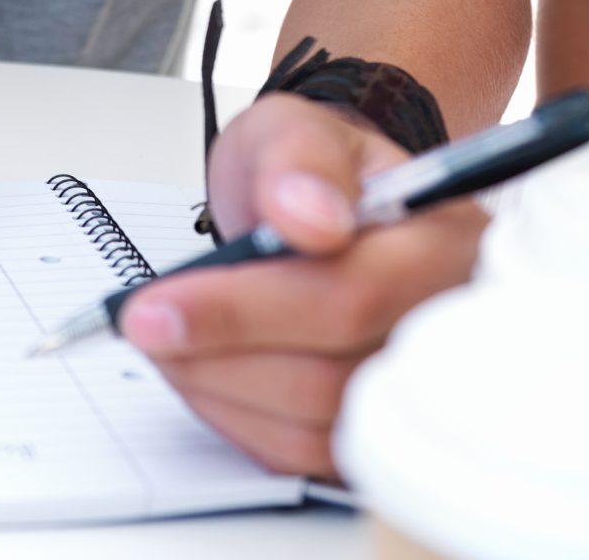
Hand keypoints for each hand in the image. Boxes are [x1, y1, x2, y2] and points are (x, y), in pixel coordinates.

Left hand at [117, 94, 480, 477]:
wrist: (319, 207)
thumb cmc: (312, 172)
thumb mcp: (293, 130)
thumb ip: (299, 157)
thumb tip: (310, 214)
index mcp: (442, 245)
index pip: (349, 296)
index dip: (243, 312)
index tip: (154, 309)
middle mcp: (446, 329)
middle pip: (333, 378)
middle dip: (219, 354)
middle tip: (143, 325)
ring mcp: (418, 391)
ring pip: (315, 431)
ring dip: (220, 391)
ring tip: (167, 342)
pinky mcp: (378, 432)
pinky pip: (305, 458)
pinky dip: (238, 420)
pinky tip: (204, 372)